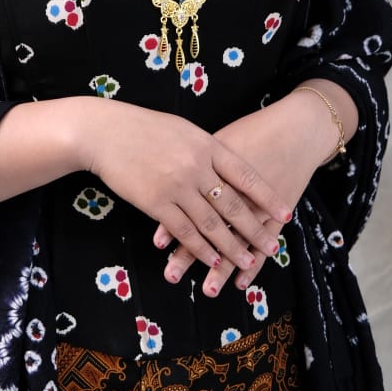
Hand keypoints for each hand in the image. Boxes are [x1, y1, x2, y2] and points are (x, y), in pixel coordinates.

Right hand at [83, 100, 292, 275]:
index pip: (246, 176)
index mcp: (208, 146)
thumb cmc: (144, 128)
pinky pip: (185, 231)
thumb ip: (206, 150)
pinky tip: (212, 260)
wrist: (106, 133)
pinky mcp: (156, 203)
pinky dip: (201, 248)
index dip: (267, 197)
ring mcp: (177, 187)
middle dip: (255, 229)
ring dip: (231, 247)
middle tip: (272, 247)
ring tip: (247, 262)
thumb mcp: (185, 130)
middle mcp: (197, 167)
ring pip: (211, 224)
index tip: (284, 214)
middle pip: (233, 205)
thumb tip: (227, 166)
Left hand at [151, 83, 356, 294]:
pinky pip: (264, 244)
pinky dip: (254, 265)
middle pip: (211, 224)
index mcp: (218, 168)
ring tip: (206, 289)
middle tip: (171, 275)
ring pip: (239, 241)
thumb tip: (165, 178)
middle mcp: (239, 190)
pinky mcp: (277, 214)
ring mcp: (261, 204)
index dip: (175, 221)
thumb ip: (195, 162)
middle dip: (190, 252)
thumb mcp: (219, 140)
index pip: (193, 199)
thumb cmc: (252, 131)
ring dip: (222, 267)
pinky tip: (240, 283)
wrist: (296, 128)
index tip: (157, 243)